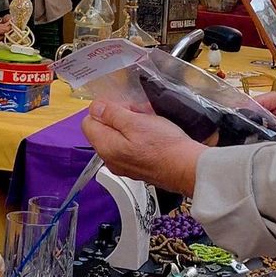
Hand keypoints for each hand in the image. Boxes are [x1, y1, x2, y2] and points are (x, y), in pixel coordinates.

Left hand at [83, 101, 204, 194]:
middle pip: (104, 130)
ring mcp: (124, 165)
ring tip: (149, 122)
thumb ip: (111, 114)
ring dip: (130, 125)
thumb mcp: (135, 122)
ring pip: (118, 137)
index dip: (104, 110)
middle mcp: (110, 159)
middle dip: (118, 117)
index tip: (123, 107)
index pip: (89, 122)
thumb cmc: (163, 146)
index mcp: (106, 147)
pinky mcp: (137, 167)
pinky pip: (130, 147)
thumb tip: (94, 107)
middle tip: (139, 113)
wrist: (187, 168)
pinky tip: (153, 134)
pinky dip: (138, 137)